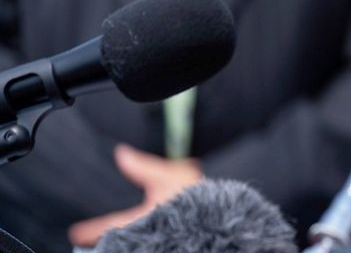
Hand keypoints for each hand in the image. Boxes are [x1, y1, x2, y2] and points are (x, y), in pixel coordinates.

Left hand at [67, 144, 202, 246]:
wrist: (228, 217)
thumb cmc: (202, 197)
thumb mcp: (172, 176)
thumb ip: (144, 167)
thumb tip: (121, 153)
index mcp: (144, 218)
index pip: (110, 225)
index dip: (91, 230)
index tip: (75, 233)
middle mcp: (149, 232)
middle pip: (121, 240)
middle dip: (105, 240)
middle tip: (88, 241)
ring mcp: (160, 240)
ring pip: (135, 243)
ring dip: (123, 242)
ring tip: (109, 242)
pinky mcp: (173, 242)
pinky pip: (149, 243)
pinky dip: (141, 243)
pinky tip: (140, 241)